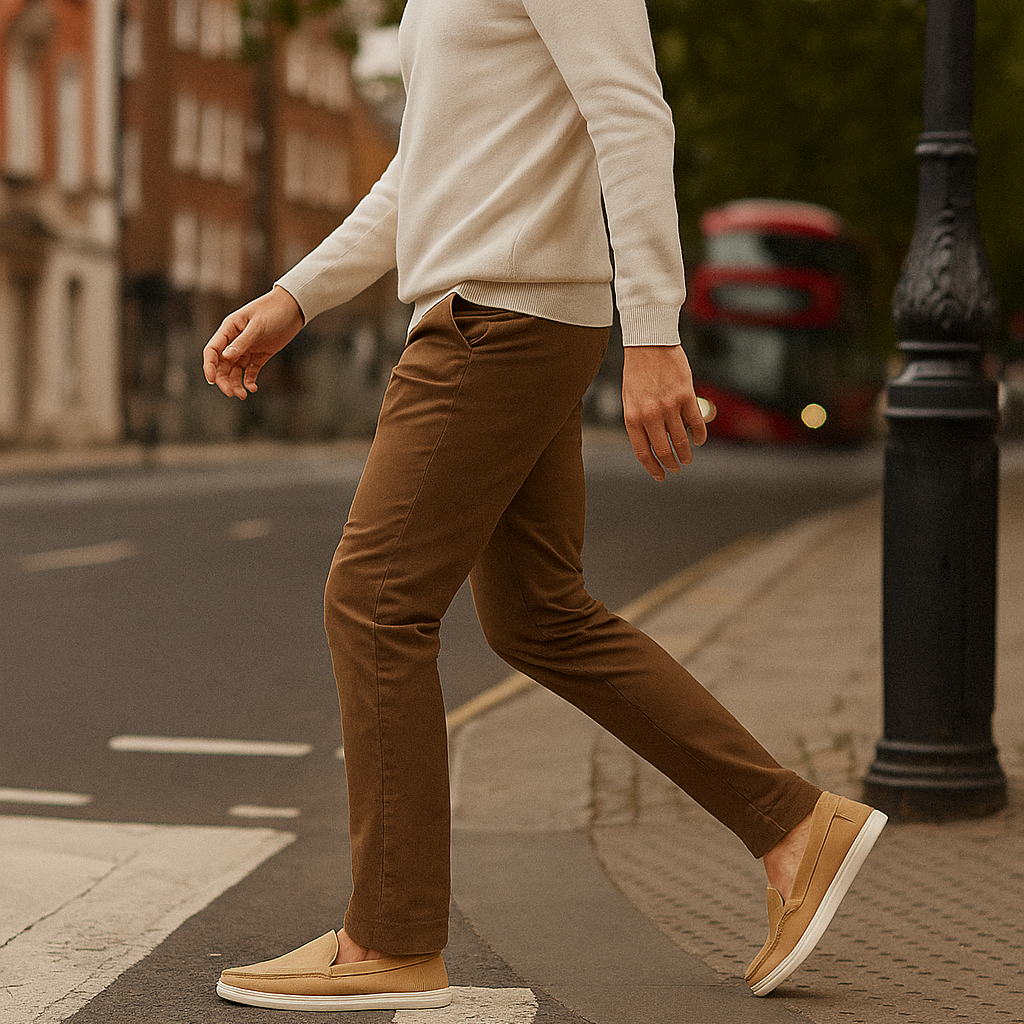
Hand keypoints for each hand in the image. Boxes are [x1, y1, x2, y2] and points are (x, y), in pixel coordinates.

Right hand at [203, 286, 304, 399]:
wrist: (294, 308)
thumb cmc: (274, 311)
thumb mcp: (258, 326)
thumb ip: (243, 341)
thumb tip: (226, 357)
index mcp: (229, 329)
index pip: (212, 350)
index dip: (209, 366)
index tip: (212, 380)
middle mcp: (235, 340)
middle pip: (222, 365)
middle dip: (224, 380)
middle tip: (232, 394)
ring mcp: (247, 349)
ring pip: (235, 371)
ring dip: (236, 384)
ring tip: (243, 395)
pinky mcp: (260, 355)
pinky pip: (250, 372)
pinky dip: (249, 381)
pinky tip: (253, 389)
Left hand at [622, 345, 707, 480]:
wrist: (649, 343)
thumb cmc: (638, 373)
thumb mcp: (630, 400)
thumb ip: (639, 423)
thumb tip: (653, 447)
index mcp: (632, 417)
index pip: (643, 453)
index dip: (653, 468)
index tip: (661, 476)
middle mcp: (650, 414)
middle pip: (664, 451)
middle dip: (671, 464)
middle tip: (676, 467)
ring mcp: (669, 405)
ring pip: (682, 441)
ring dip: (686, 454)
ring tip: (687, 458)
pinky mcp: (686, 395)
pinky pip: (696, 424)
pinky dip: (699, 436)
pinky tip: (698, 440)